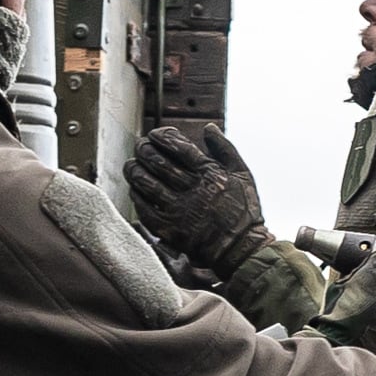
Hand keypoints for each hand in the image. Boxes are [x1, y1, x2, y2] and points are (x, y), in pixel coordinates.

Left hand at [127, 117, 271, 271]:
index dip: (161, 136)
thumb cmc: (243, 210)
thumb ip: (225, 148)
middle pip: (158, 162)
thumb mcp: (242, 174)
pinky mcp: (170, 230)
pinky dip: (136, 196)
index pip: (177, 146)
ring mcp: (179, 211)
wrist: (241, 248)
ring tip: (132, 165)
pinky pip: (145, 209)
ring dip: (134, 170)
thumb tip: (208, 127)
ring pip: (147, 184)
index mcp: (209, 173)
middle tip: (140, 147)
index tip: (154, 135)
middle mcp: (192, 190)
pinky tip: (135, 189)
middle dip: (144, 150)